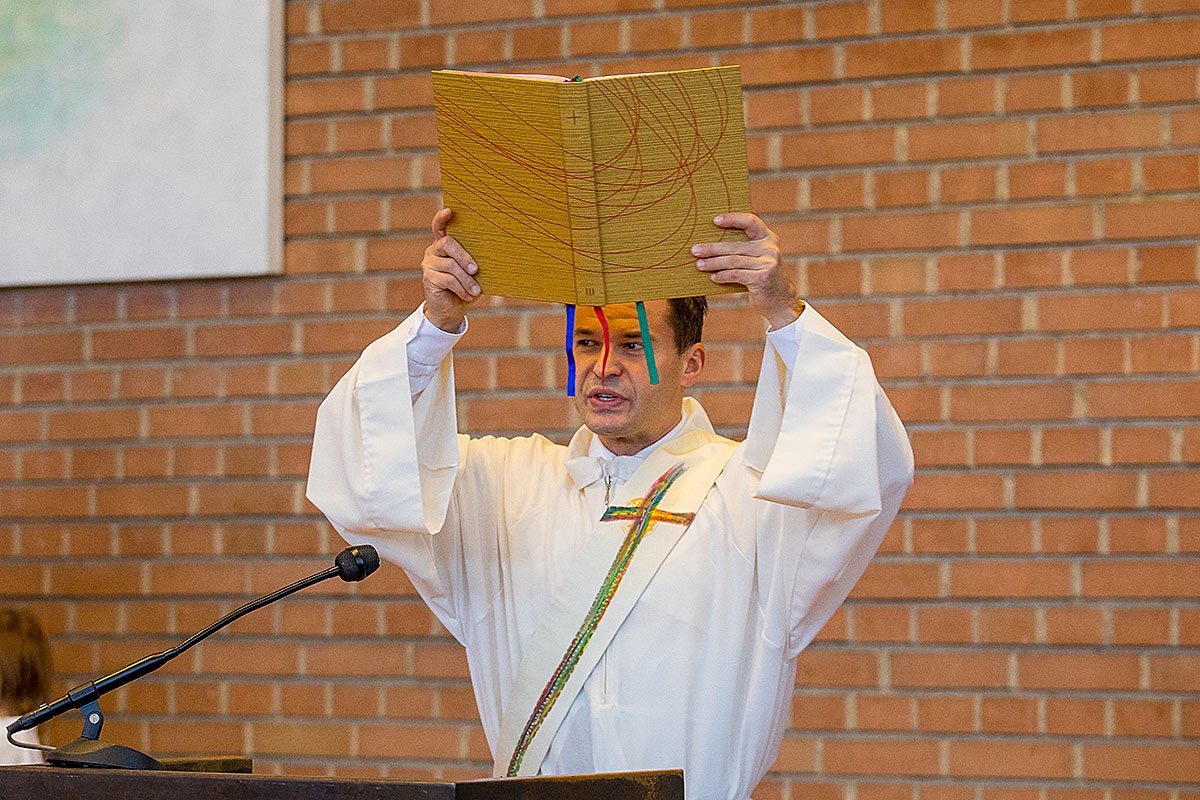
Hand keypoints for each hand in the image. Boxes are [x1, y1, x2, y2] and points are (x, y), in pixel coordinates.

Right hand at [421, 208, 480, 332]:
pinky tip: (468, 295)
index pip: (439, 227)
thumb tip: (493, 253)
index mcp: (445, 245)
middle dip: (464, 256)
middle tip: (476, 269)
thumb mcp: (474, 273)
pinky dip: (461, 288)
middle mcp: (434, 251)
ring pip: (450, 265)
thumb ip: (475, 261)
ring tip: (476, 291)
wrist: (452, 310)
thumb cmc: (466, 287)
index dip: (442, 218)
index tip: (450, 210)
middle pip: (447, 243)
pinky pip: (448, 279)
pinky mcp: (428, 278)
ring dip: (466, 280)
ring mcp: (428, 263)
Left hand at [692, 213, 803, 329]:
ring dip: (713, 263)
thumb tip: (711, 245)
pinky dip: (723, 276)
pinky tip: (713, 277)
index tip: (715, 221)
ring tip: (699, 265)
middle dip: (712, 248)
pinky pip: (736, 275)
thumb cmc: (762, 277)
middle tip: (695, 250)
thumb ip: (744, 249)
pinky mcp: (762, 278)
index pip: (750, 222)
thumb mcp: (758, 258)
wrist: (781, 300)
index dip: (733, 219)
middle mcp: (770, 248)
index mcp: (768, 238)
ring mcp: (768, 263)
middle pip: (735, 245)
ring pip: (733, 261)